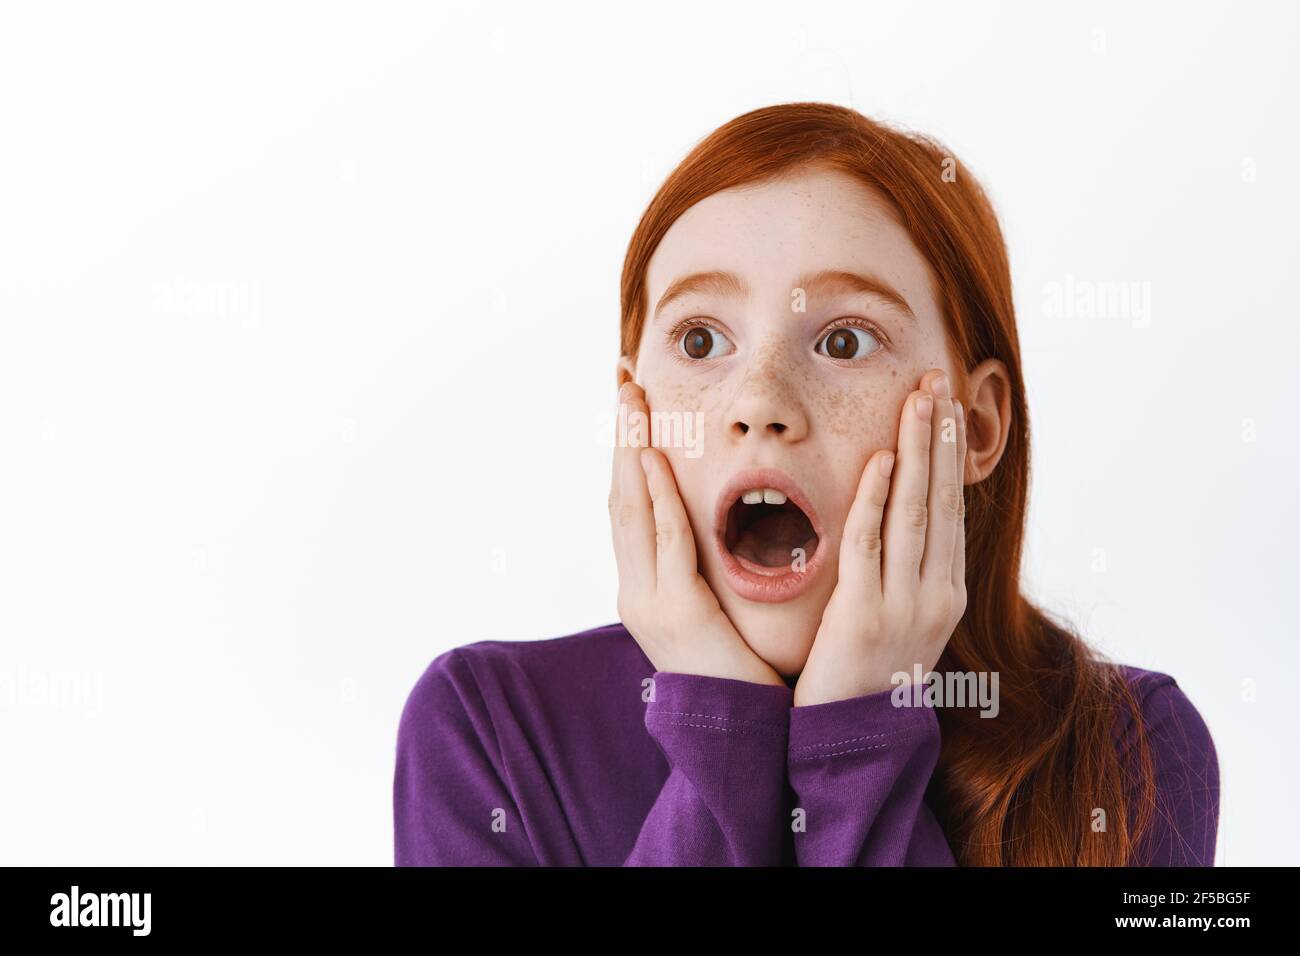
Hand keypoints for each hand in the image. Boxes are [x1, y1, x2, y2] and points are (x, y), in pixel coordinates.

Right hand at [609, 381, 784, 686]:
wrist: (736, 731)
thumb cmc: (736, 666)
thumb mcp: (717, 603)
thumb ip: (710, 561)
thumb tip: (729, 517)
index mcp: (646, 582)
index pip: (632, 502)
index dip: (630, 450)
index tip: (634, 400)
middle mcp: (634, 586)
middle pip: (620, 495)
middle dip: (622, 435)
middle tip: (622, 377)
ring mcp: (646, 600)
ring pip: (632, 510)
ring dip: (632, 450)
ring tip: (632, 399)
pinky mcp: (672, 614)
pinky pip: (664, 543)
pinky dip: (658, 497)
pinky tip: (656, 460)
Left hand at [794, 369, 967, 706]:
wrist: (854, 744)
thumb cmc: (869, 678)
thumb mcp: (901, 623)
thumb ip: (904, 575)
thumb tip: (902, 524)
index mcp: (945, 593)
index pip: (952, 509)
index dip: (949, 456)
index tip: (946, 407)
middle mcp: (935, 595)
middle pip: (941, 500)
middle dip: (940, 437)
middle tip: (938, 381)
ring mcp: (904, 606)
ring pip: (915, 513)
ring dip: (918, 452)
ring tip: (919, 401)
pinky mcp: (862, 616)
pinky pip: (871, 545)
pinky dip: (877, 498)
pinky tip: (882, 458)